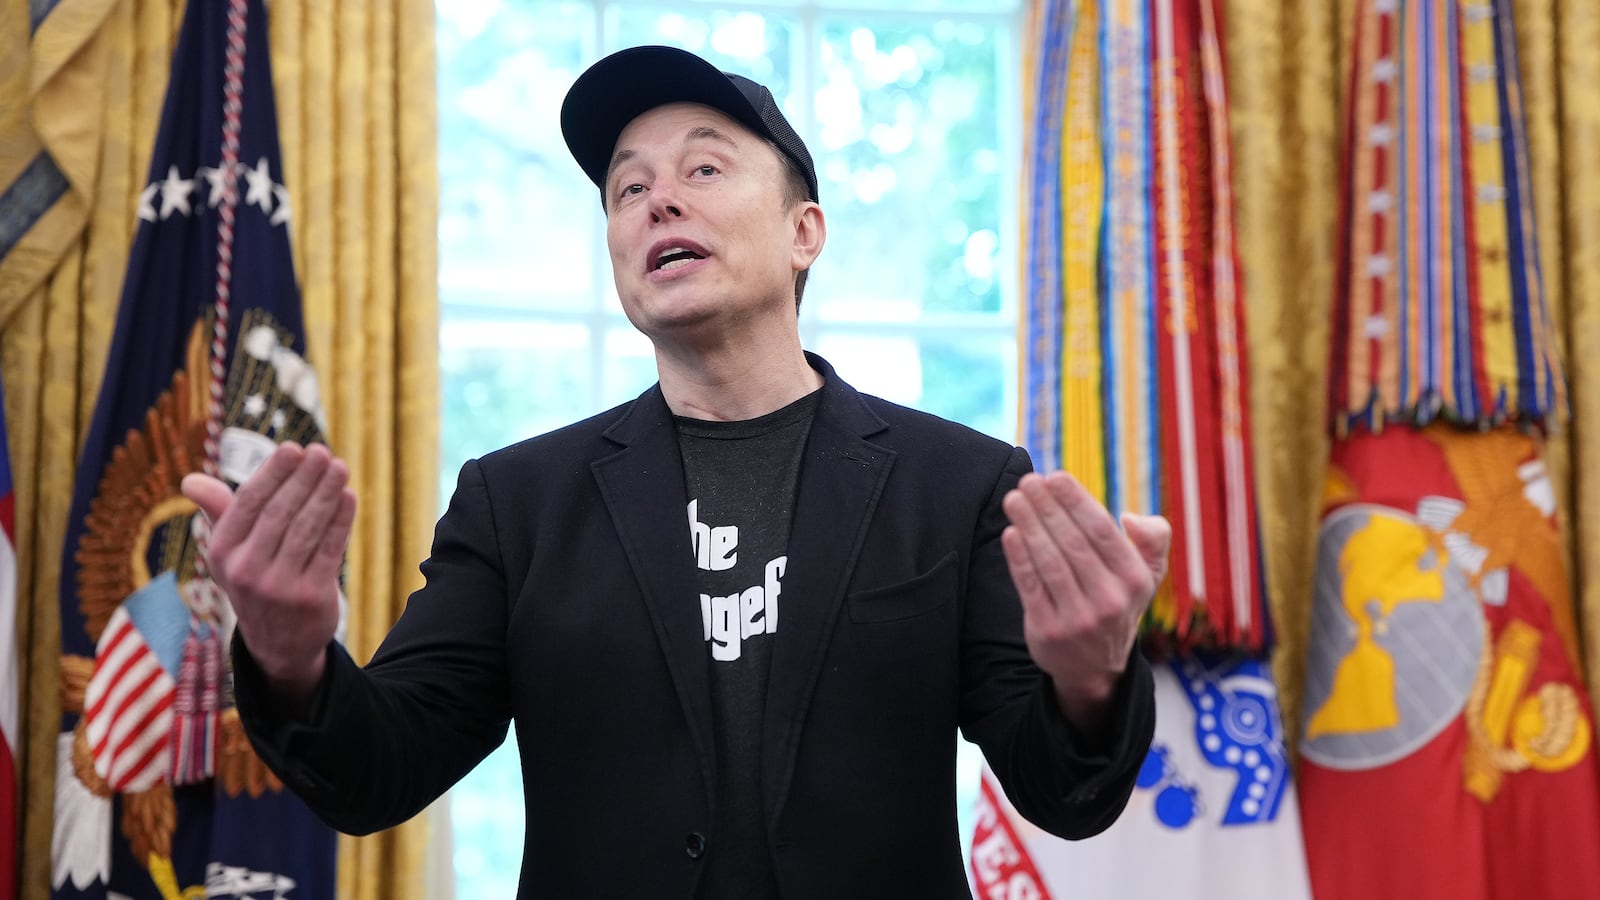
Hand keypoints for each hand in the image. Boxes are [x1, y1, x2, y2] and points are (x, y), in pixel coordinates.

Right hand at [180, 442, 356, 706]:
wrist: (278, 642)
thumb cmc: (254, 578)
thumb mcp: (230, 551)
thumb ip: (219, 511)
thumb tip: (189, 481)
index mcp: (223, 552)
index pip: (249, 503)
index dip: (274, 473)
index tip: (294, 448)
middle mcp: (246, 570)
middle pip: (281, 513)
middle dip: (304, 478)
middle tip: (322, 452)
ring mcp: (279, 586)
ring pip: (307, 529)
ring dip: (326, 494)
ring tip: (340, 467)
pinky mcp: (310, 597)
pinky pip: (330, 550)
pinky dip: (341, 521)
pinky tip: (348, 497)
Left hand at [1000, 471, 1170, 732]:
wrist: (1095, 668)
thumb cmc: (1117, 603)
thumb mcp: (1147, 576)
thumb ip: (1153, 540)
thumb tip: (1130, 518)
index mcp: (1134, 579)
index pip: (1101, 531)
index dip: (1075, 500)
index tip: (1054, 476)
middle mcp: (1109, 600)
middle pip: (1071, 543)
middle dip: (1047, 507)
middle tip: (1027, 481)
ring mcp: (1078, 618)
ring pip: (1049, 562)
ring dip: (1028, 525)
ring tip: (1013, 499)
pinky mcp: (1048, 631)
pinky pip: (1030, 587)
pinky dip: (1018, 558)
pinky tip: (1010, 533)